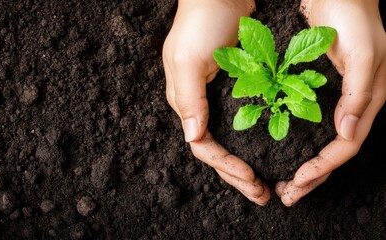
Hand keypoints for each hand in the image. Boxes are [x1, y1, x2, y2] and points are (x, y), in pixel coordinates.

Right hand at [163, 0, 269, 204]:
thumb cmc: (201, 21)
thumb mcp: (188, 59)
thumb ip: (189, 99)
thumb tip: (193, 138)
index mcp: (185, 101)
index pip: (202, 146)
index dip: (225, 166)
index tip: (251, 178)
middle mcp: (197, 104)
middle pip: (215, 151)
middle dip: (237, 176)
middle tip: (263, 194)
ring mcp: (213, 98)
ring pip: (227, 142)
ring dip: (243, 166)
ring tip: (263, 184)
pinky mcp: (231, 89)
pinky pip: (238, 125)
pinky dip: (250, 143)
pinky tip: (263, 152)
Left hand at [276, 0, 385, 205]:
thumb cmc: (352, 16)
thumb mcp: (362, 53)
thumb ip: (359, 94)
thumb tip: (348, 134)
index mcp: (368, 100)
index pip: (346, 146)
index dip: (323, 167)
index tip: (297, 181)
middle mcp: (355, 104)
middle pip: (335, 151)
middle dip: (313, 176)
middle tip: (287, 194)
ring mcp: (339, 98)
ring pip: (323, 142)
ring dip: (306, 164)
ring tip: (285, 183)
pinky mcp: (322, 90)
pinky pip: (312, 125)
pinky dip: (300, 142)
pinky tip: (284, 149)